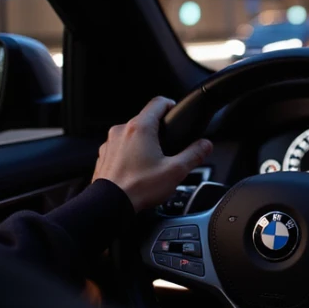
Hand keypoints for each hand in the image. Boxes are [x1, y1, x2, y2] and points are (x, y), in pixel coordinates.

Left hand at [92, 97, 212, 212]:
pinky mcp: (103, 156)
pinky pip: (120, 148)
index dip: (171, 105)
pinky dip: (129, 155)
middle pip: (145, 120)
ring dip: (143, 144)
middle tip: (169, 149)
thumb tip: (205, 145)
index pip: (158, 102)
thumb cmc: (139, 187)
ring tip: (153, 164)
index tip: (176, 113)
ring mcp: (109, 143)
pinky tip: (138, 171)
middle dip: (158, 131)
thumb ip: (194, 154)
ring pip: (132, 135)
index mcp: (140, 128)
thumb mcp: (175, 171)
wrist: (109, 205)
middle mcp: (121, 131)